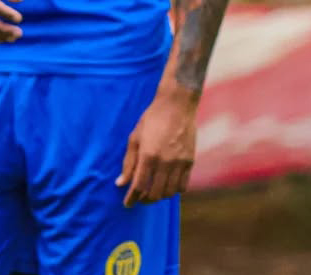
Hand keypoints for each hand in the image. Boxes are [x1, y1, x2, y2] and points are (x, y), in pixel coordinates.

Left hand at [116, 86, 197, 206]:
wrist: (176, 106)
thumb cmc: (151, 119)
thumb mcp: (134, 138)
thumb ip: (128, 163)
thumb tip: (120, 183)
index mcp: (148, 155)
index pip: (139, 186)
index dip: (132, 198)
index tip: (127, 204)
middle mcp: (165, 162)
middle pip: (155, 193)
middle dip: (145, 200)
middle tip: (139, 199)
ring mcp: (180, 163)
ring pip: (170, 192)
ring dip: (160, 197)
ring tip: (152, 193)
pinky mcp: (190, 162)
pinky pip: (183, 185)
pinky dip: (174, 191)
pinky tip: (167, 187)